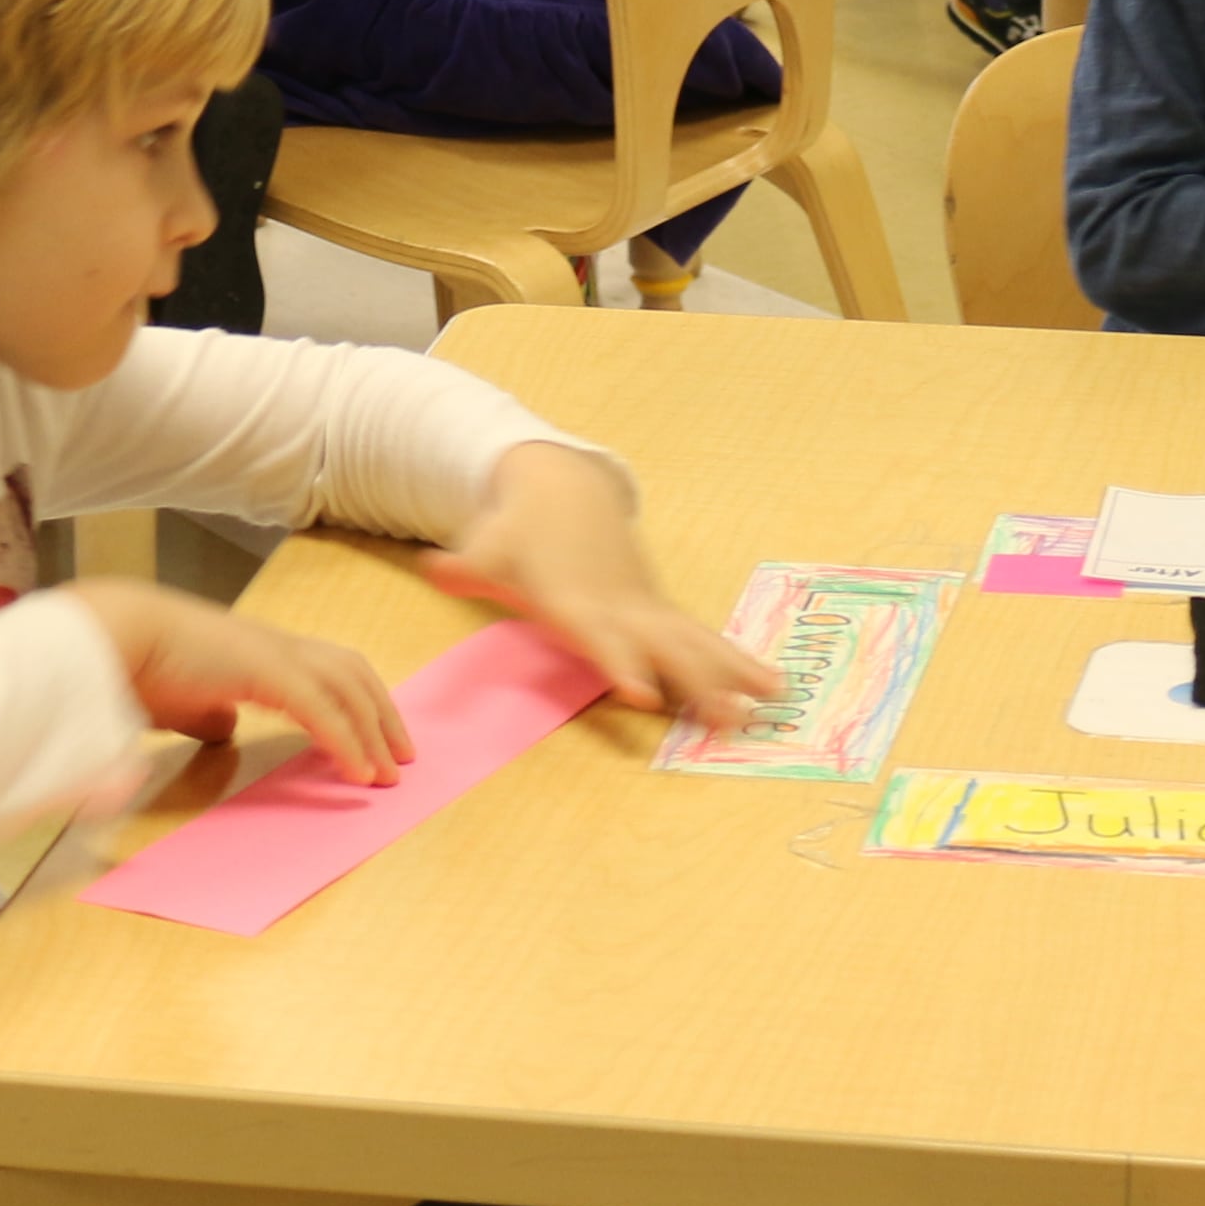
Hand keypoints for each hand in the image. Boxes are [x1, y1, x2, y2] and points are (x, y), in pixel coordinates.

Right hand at [76, 580, 410, 779]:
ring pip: (346, 686)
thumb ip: (209, 714)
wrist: (111, 636)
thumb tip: (225, 729)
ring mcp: (272, 653)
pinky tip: (357, 771)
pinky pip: (320, 708)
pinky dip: (344, 740)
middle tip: (401, 757)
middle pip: (351, 672)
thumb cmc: (134, 665)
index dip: (356, 702)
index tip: (373, 739)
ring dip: (373, 730)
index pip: (327, 669)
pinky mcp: (264, 669)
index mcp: (259, 652)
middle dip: (381, 714)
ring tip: (387, 772)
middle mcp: (275, 646)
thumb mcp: (183, 701)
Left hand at [422, 443, 778, 725]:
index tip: (642, 692)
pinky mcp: (659, 610)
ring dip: (731, 674)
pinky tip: (772, 686)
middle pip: (664, 647)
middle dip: (697, 682)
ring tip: (769, 702)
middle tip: (728, 717)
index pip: (601, 636)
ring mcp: (645, 606)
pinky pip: (703, 640)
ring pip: (695, 642)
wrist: (563, 487)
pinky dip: (738, 662)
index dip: (621, 662)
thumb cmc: (517, 530)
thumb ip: (465, 566)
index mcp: (578, 599)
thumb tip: (433, 565)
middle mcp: (620, 605)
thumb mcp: (486, 547)